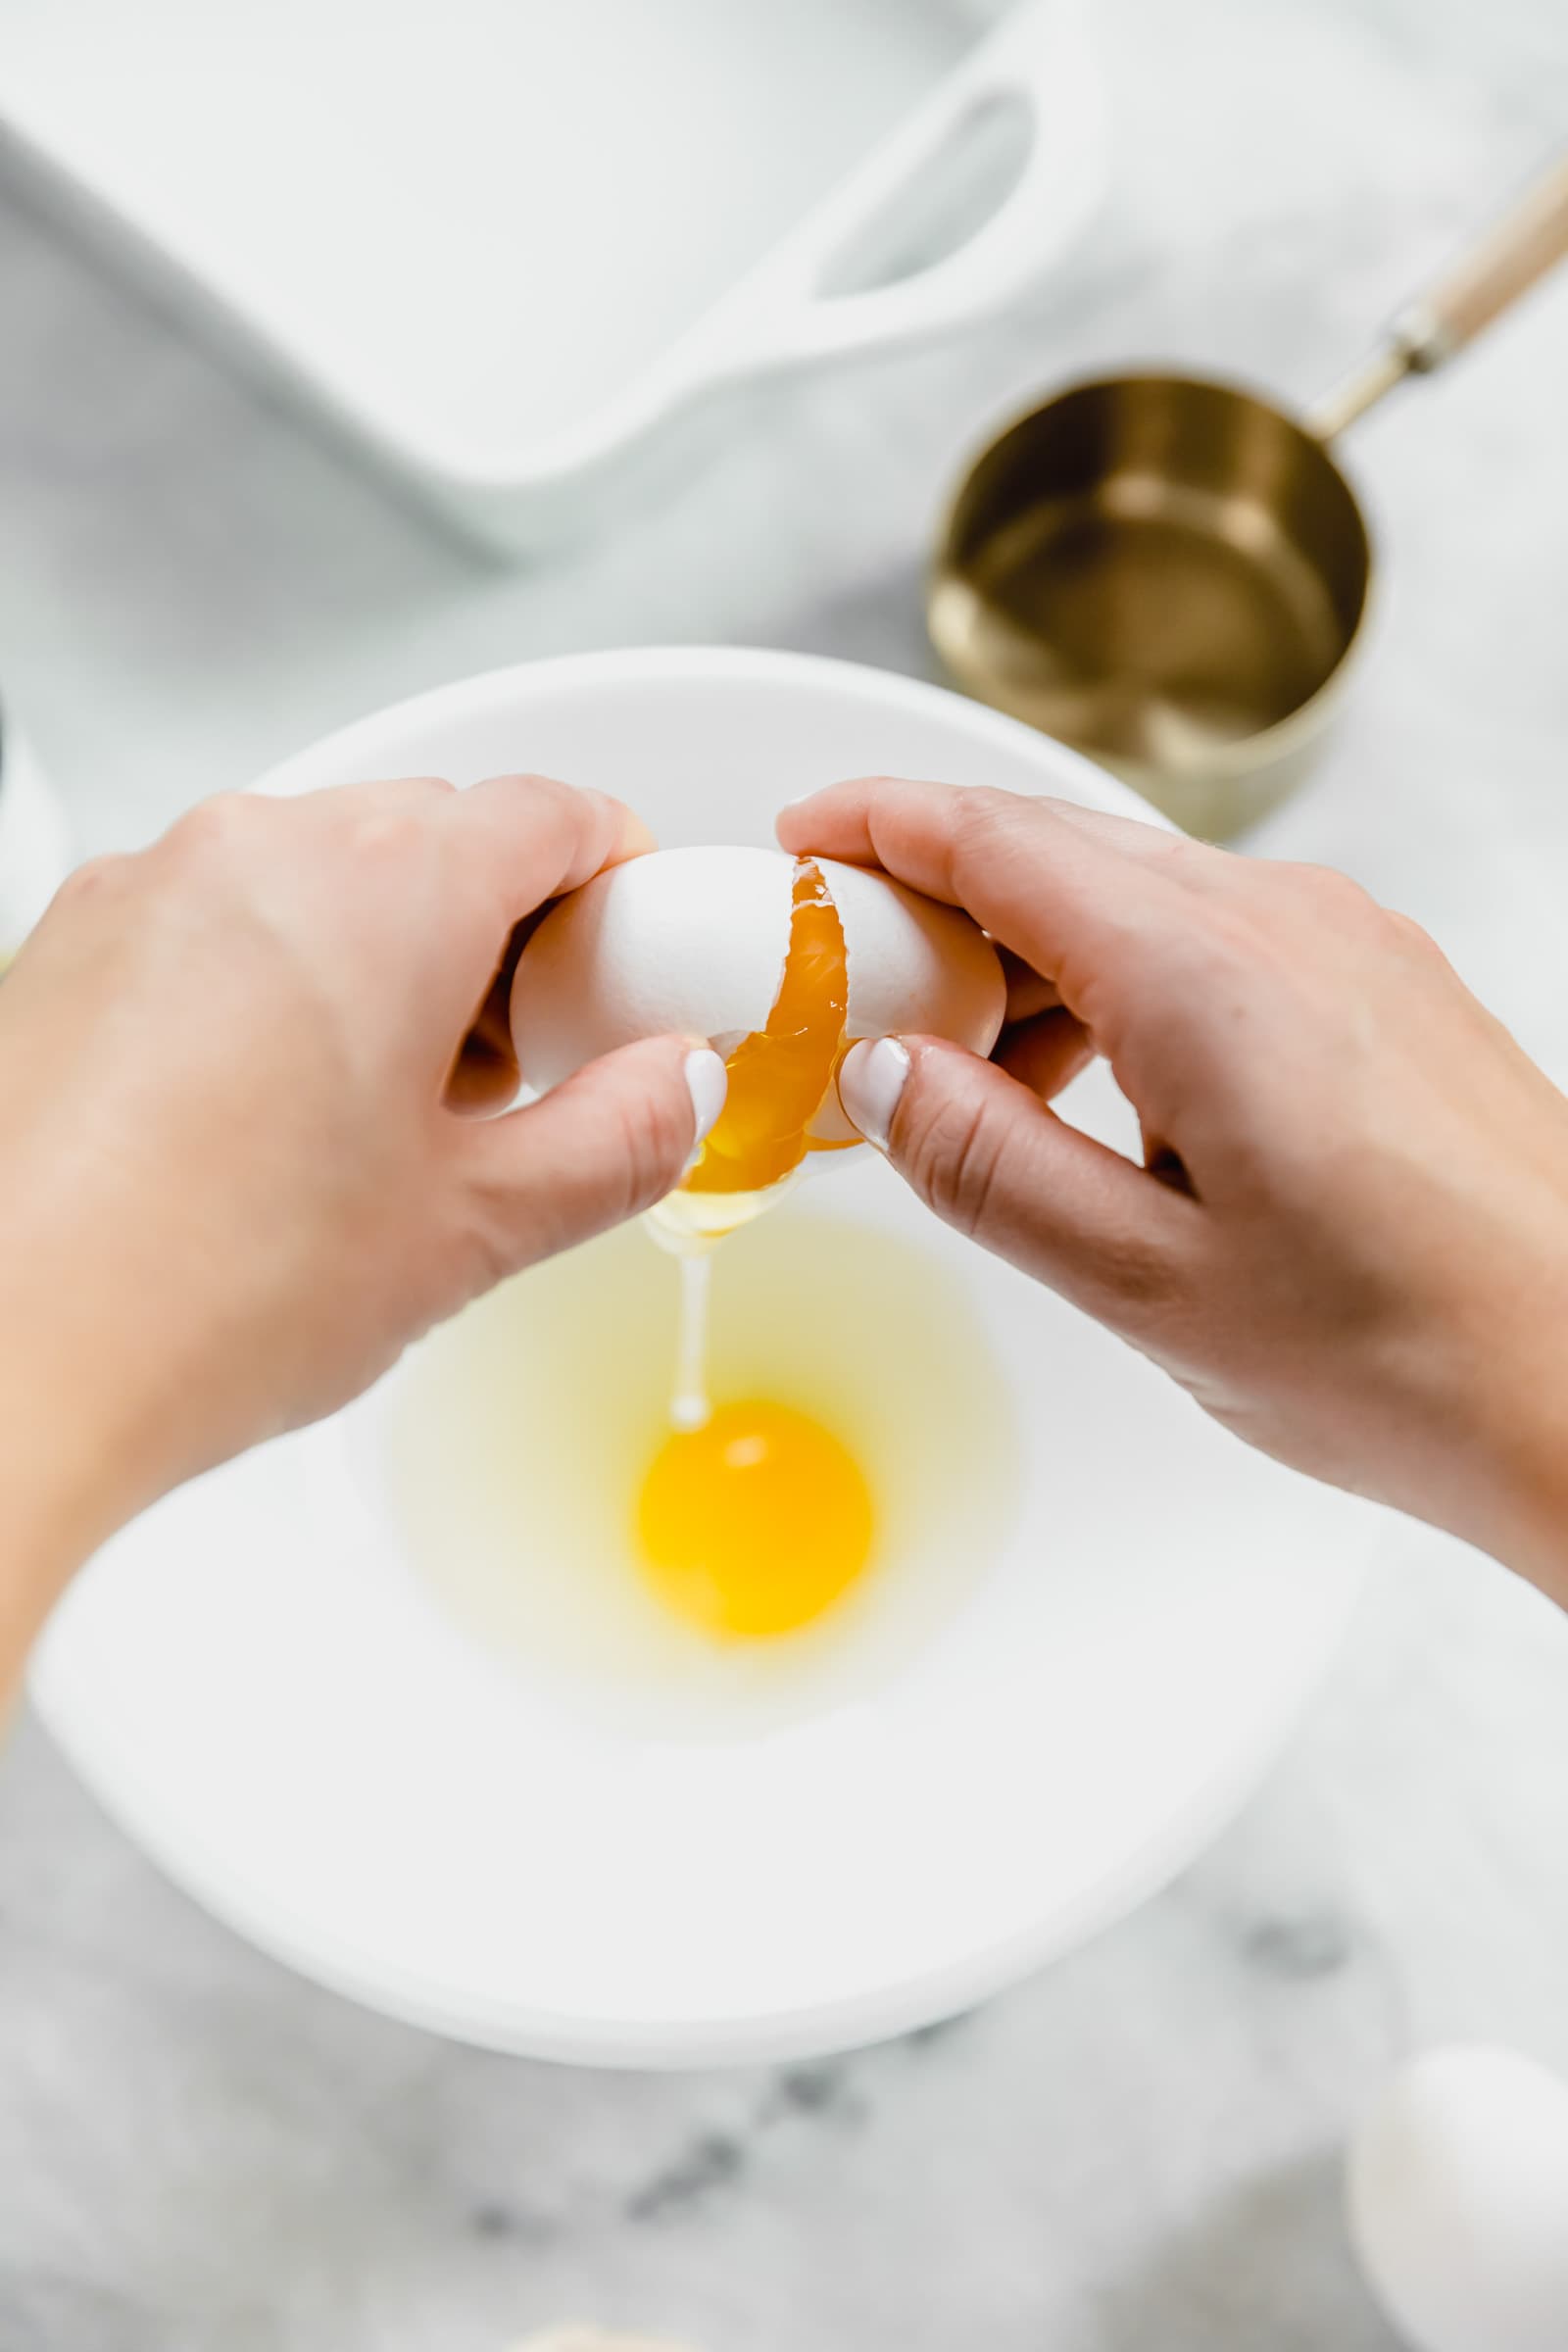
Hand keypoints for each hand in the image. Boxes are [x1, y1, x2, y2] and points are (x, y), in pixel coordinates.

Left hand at [0, 776, 724, 1623]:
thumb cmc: (199, 1296)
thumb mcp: (470, 1232)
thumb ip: (617, 1141)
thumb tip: (667, 1091)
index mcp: (388, 891)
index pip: (554, 814)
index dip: (620, 884)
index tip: (627, 962)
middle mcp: (261, 851)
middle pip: (435, 831)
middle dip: (501, 933)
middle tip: (516, 1066)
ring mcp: (149, 886)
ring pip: (320, 870)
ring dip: (383, 953)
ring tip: (380, 1112)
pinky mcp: (69, 938)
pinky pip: (215, 914)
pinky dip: (270, 975)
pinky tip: (267, 1116)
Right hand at [780, 780, 1567, 1601]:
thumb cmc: (1410, 1351)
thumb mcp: (1148, 1284)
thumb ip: (988, 1168)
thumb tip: (882, 1077)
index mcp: (1205, 973)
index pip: (998, 839)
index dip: (878, 826)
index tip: (802, 840)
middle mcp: (1285, 922)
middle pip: (1065, 848)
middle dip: (938, 891)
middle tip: (848, 971)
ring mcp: (1350, 944)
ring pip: (1143, 892)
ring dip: (1033, 950)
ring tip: (967, 1069)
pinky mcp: (1385, 987)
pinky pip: (1217, 936)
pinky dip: (1122, 979)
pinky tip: (1098, 1084)